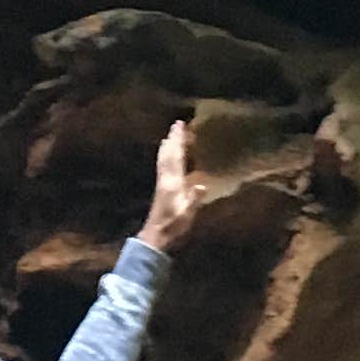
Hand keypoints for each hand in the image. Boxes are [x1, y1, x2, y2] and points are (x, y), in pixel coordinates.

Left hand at [139, 116, 199, 255]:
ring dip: (167, 146)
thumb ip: (194, 200)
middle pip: (168, 154)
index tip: (180, 126)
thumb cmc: (173, 225)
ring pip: (163, 159)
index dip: (178, 141)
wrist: (156, 235)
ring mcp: (162, 183)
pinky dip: (165, 157)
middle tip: (176, 125)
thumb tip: (203, 185)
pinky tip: (166, 157)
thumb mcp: (187, 214)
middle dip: (172, 139)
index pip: (176, 157)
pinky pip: (163, 166)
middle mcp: (165, 179)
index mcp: (172, 183)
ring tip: (169, 136)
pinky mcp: (161, 188)